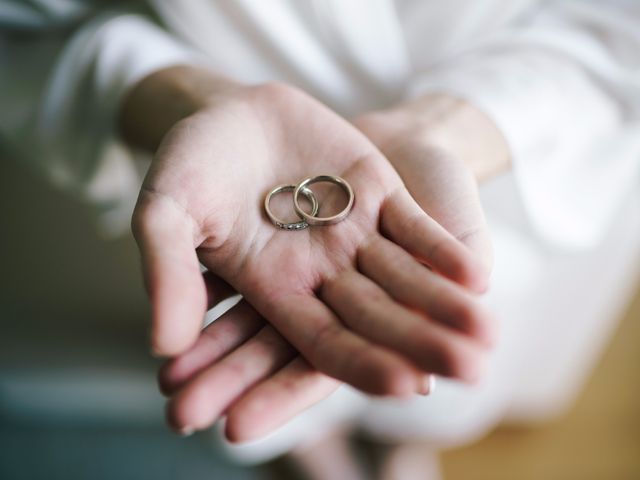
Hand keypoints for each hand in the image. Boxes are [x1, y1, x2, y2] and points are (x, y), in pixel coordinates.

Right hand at [130, 74, 493, 434]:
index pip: (322, 340)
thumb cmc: (191, 163)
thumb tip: (163, 344)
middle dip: (423, 345)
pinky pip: (416, 229)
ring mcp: (354, 232)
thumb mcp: (167, 210)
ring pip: (407, 278)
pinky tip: (476, 276)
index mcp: (273, 289)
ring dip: (447, 305)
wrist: (229, 112)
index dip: (362, 362)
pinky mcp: (377, 194)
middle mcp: (321, 271)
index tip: (405, 384)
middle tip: (473, 373)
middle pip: (378, 318)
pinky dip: (442, 251)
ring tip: (488, 334)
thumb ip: (166, 271)